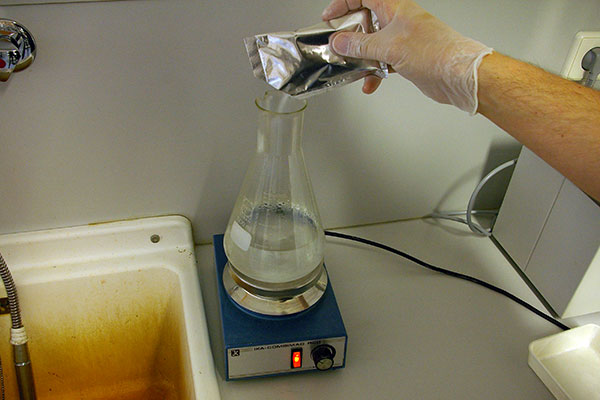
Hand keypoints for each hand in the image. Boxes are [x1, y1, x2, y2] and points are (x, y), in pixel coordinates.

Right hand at [322, 0, 491, 113]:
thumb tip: (339, 42)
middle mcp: (398, 21)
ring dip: (361, 58)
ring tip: (351, 67)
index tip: (330, 18)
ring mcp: (402, 40)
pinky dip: (374, 73)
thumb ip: (360, 45)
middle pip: (366, 22)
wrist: (457, 75)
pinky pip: (382, 62)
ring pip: (373, 45)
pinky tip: (370, 83)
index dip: (343, 4)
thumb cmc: (435, 52)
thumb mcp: (388, 47)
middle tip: (338, 47)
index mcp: (395, 8)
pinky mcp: (406, 58)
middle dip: (349, 36)